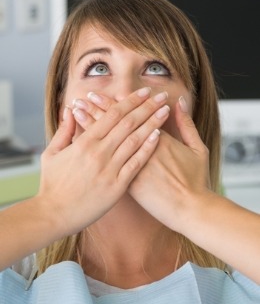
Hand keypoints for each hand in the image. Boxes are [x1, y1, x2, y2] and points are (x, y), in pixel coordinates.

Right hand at [38, 87, 169, 237]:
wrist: (53, 214)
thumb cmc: (52, 184)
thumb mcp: (52, 153)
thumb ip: (64, 130)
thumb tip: (70, 110)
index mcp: (84, 142)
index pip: (112, 114)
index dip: (130, 101)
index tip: (144, 92)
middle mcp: (99, 152)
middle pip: (128, 123)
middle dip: (147, 107)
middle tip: (161, 96)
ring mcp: (109, 169)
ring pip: (135, 140)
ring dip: (152, 123)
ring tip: (165, 111)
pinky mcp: (116, 186)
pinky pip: (136, 164)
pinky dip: (147, 149)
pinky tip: (158, 137)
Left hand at [73, 93, 209, 233]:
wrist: (190, 209)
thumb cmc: (196, 180)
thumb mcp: (197, 149)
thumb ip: (187, 125)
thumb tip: (180, 103)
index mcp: (158, 139)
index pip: (131, 115)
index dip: (113, 104)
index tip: (99, 94)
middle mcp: (141, 151)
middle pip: (115, 125)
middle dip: (97, 109)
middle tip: (83, 97)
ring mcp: (132, 168)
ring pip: (107, 142)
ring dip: (91, 125)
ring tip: (78, 111)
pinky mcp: (126, 184)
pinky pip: (105, 164)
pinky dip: (94, 152)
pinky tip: (82, 141)